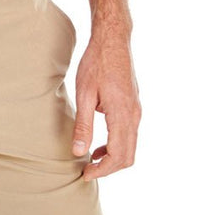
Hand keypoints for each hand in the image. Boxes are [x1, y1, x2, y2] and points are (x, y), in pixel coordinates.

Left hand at [71, 33, 140, 179]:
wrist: (113, 40)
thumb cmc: (96, 63)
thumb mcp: (84, 93)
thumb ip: (83, 125)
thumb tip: (78, 152)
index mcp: (122, 114)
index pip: (117, 156)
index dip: (102, 170)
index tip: (85, 174)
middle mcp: (134, 115)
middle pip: (128, 157)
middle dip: (108, 168)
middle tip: (87, 171)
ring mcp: (136, 110)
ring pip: (130, 146)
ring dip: (113, 158)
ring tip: (91, 160)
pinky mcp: (134, 105)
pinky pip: (129, 134)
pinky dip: (117, 145)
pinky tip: (100, 143)